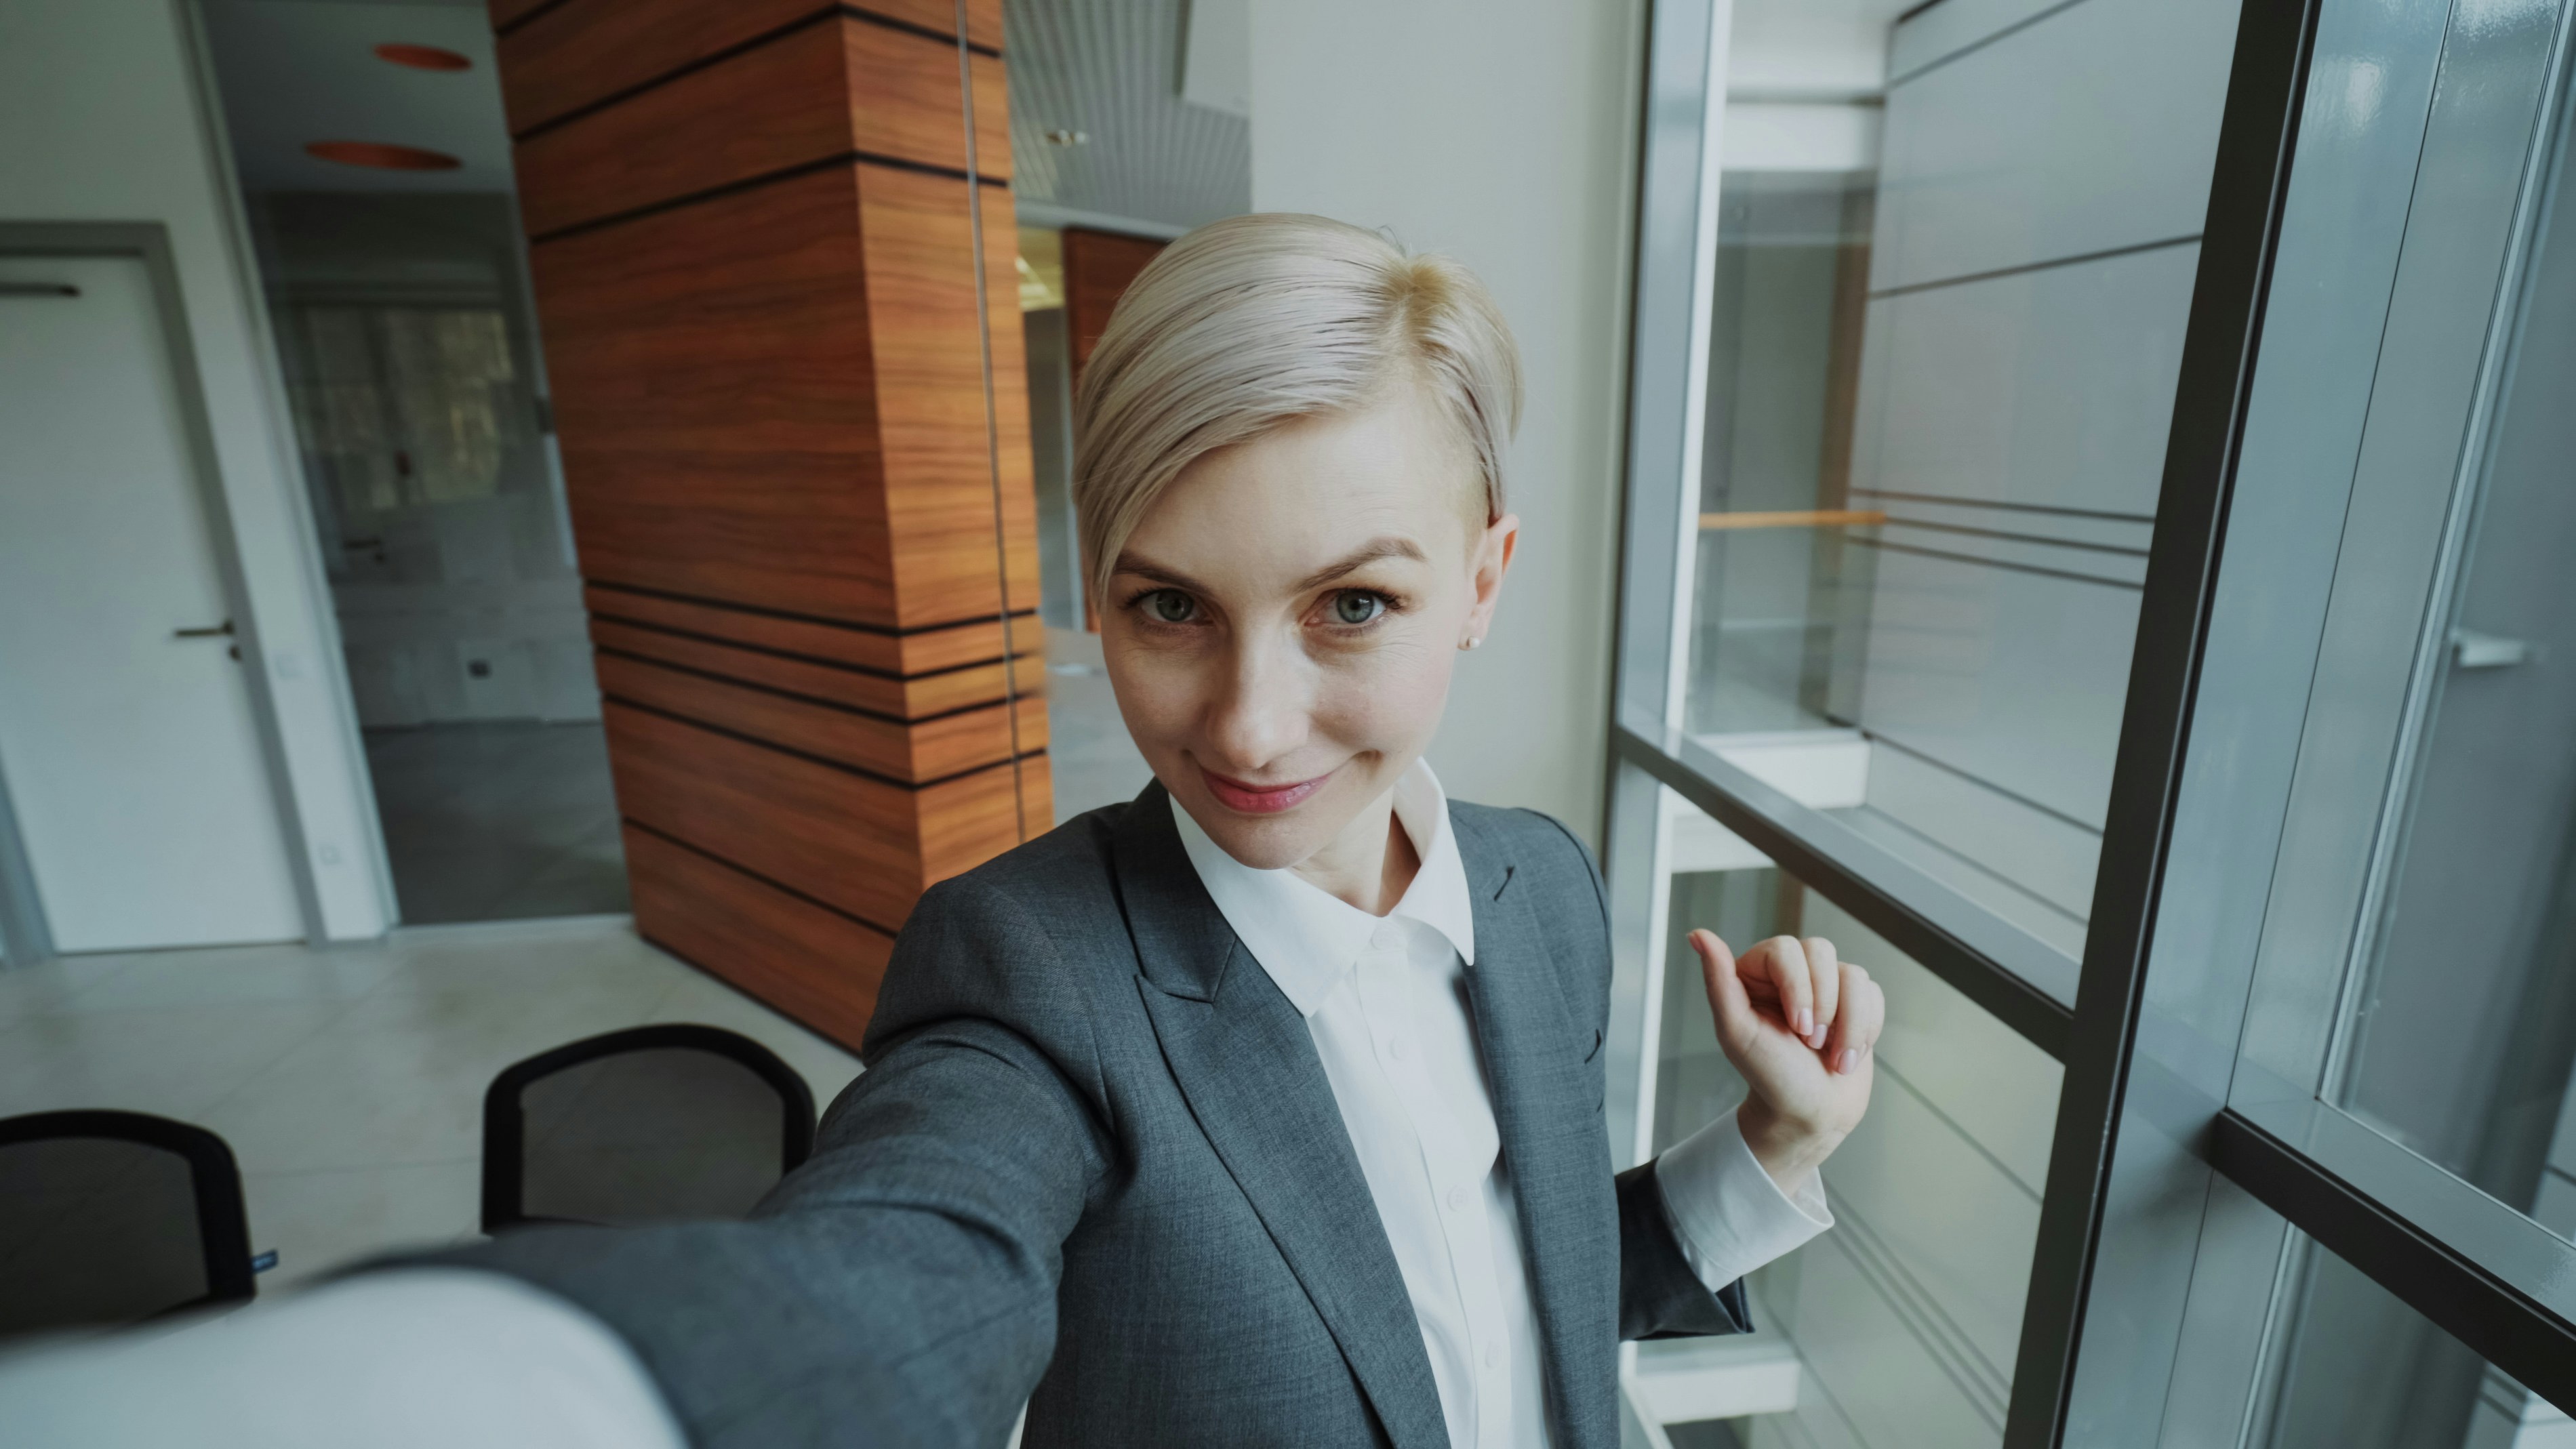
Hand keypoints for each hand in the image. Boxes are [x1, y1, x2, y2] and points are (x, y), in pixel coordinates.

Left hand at [1691, 930, 1882, 1196]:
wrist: (1811, 1114)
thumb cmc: (1770, 1076)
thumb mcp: (1737, 1033)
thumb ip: (1718, 982)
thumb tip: (1698, 935)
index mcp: (1756, 973)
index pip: (1785, 949)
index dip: (1799, 987)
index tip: (1798, 1029)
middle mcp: (1791, 973)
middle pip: (1822, 951)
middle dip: (1825, 1005)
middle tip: (1812, 1043)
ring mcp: (1826, 986)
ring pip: (1854, 974)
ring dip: (1850, 1023)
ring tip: (1834, 1056)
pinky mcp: (1855, 1002)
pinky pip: (1873, 994)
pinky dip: (1865, 1029)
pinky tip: (1848, 1054)